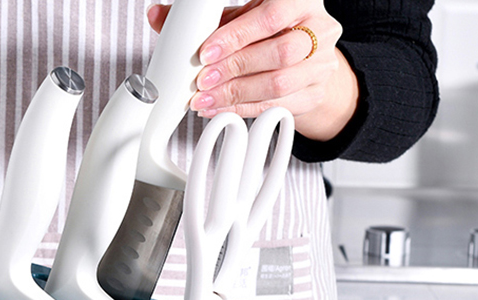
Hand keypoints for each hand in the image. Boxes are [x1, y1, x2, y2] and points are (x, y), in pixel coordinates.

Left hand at [147, 1, 357, 141]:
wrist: (305, 59)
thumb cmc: (271, 32)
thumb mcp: (243, 17)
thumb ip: (208, 19)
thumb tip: (157, 15)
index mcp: (302, 0)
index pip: (271, 16)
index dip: (236, 36)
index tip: (205, 53)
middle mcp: (319, 30)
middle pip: (279, 52)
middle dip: (234, 68)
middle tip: (203, 80)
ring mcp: (320, 66)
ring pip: (278, 84)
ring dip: (235, 94)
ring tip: (205, 99)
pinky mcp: (313, 95)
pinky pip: (276, 108)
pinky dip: (242, 110)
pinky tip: (218, 109)